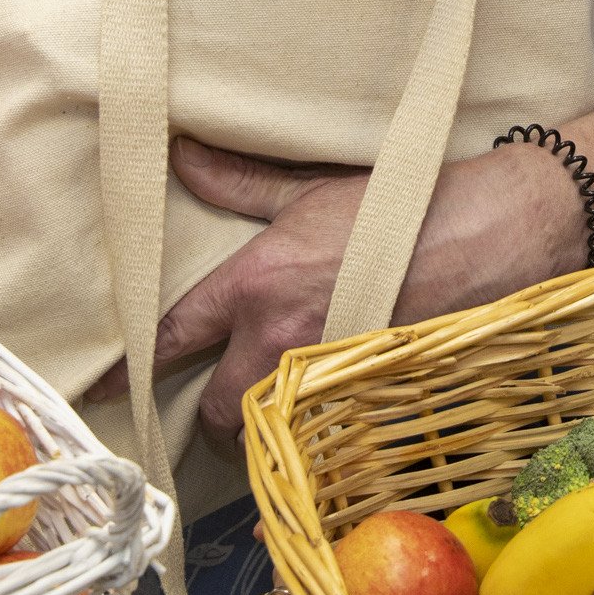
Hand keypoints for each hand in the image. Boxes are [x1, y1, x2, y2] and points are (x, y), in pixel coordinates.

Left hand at [88, 135, 580, 445]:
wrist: (490, 231)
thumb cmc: (399, 203)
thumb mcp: (309, 188)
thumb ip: (239, 183)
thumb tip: (181, 156)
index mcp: (255, 283)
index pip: (171, 335)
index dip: (130, 368)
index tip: (103, 388)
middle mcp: (279, 338)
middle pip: (213, 411)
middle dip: (212, 413)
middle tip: (221, 399)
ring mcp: (324, 375)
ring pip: (267, 433)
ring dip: (262, 428)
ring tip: (272, 411)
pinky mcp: (367, 400)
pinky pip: (322, 438)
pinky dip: (315, 436)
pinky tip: (323, 423)